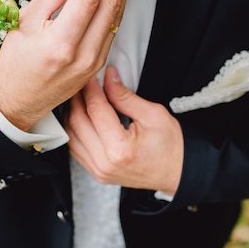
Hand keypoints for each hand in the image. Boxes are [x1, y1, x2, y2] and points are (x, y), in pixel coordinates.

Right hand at [0, 0, 132, 129]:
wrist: (17, 102)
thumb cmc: (15, 66)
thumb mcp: (25, 24)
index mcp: (61, 44)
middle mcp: (82, 56)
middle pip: (110, 7)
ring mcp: (92, 64)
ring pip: (115, 20)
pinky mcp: (95, 68)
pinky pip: (111, 33)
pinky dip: (115, 10)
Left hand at [66, 67, 183, 195]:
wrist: (177, 172)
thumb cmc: (170, 147)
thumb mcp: (153, 114)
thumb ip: (125, 96)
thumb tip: (108, 79)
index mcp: (119, 149)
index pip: (95, 110)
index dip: (91, 88)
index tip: (92, 75)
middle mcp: (104, 162)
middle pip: (77, 121)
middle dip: (78, 98)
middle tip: (83, 82)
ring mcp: (98, 170)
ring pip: (71, 135)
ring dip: (73, 113)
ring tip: (81, 97)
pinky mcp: (96, 173)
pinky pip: (75, 148)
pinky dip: (75, 130)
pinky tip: (82, 117)